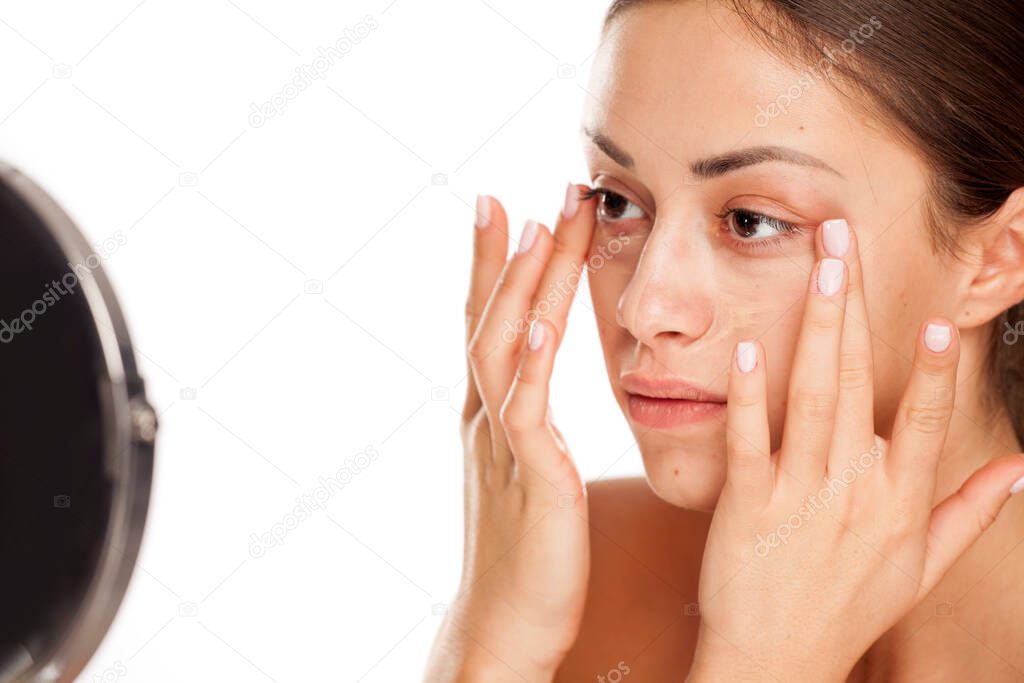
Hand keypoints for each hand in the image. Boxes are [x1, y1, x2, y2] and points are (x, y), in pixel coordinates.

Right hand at [424, 186, 596, 681]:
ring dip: (523, 284)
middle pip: (492, 319)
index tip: (506, 208)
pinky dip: (531, 359)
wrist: (505, 627)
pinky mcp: (530, 478)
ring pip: (505, 347)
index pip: (490, 324)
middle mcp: (488, 419)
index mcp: (494, 417)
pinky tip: (542, 316)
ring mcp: (503, 445)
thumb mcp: (527, 476)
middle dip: (511, 254)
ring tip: (540, 224)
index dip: (494, 266)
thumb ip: (530, 428)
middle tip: (527, 192)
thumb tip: (534, 392)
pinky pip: (527, 408)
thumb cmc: (527, 557)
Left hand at [688, 218, 1023, 680]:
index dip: (938, 368)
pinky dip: (750, 394)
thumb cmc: (847, 608)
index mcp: (901, 502)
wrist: (775, 661)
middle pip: (862, 384)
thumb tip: (1022, 469)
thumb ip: (969, 512)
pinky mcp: (746, 504)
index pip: (929, 422)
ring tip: (819, 265)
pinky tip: (748, 346)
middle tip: (848, 238)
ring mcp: (800, 495)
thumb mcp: (921, 567)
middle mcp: (856, 491)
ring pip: (813, 397)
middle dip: (856, 306)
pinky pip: (749, 440)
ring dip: (816, 327)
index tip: (942, 315)